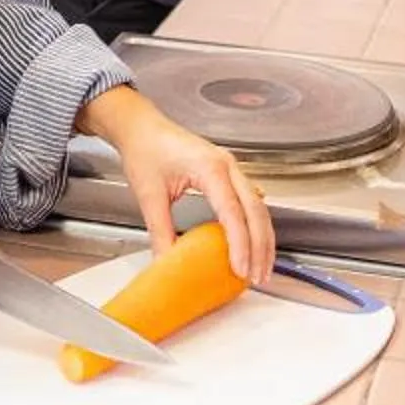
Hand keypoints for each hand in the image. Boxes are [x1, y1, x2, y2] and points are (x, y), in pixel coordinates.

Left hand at [79, 88, 273, 283]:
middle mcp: (227, 166)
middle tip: (258, 277)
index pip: (233, 212)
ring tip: (261, 267)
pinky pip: (252, 201)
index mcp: (210, 168)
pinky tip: (256, 244)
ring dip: (263, 238)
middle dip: (260, 247)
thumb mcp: (149, 194)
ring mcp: (231, 168)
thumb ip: (161, 231)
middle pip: (256, 211)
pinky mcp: (229, 173)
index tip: (241, 268)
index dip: (240, 243)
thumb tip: (168, 263)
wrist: (141, 127)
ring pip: (259, 207)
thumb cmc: (145, 149)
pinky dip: (257, 225)